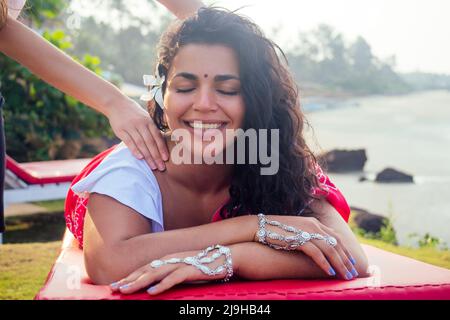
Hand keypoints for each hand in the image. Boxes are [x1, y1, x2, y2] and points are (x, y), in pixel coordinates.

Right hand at [107, 98, 168, 170]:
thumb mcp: (146, 118)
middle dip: (156, 156)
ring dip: (147, 156)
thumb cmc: (135, 115)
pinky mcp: (121, 130)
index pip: (157, 137)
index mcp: (149, 122)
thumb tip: (163, 143)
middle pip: (150, 142)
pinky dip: (135, 150)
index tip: (166, 159)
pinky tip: (140, 158)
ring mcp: (131, 127)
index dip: (162, 148)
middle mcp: (141, 124)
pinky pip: (129, 142)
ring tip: (152, 166)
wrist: (117, 104)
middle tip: (161, 167)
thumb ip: (153, 129)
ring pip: (141, 143)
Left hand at [110, 247, 237, 295]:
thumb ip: (171, 274)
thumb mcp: (185, 269)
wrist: (227, 257)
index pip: (145, 268)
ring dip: (140, 282)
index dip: (130, 275)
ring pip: (156, 273)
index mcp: (169, 259)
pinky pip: (174, 278)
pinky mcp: (192, 269)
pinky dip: (163, 285)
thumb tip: (157, 284)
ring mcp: (181, 263)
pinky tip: (153, 292)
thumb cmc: (205, 265)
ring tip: (127, 290)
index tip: (117, 284)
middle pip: (146, 270)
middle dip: (129, 279)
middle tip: (114, 287)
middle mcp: (172, 259)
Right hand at [255, 215, 357, 279]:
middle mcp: (314, 225)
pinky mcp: (299, 238)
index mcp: (314, 222)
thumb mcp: (296, 230)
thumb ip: (308, 235)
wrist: (260, 226)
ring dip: (340, 264)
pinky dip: (324, 263)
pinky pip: (316, 253)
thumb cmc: (276, 230)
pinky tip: (330, 272)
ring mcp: (307, 231)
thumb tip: (316, 248)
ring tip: (346, 276)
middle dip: (347, 260)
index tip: (351, 261)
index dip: (346, 250)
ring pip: (330, 250)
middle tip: (354, 273)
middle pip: (337, 244)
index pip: (336, 237)